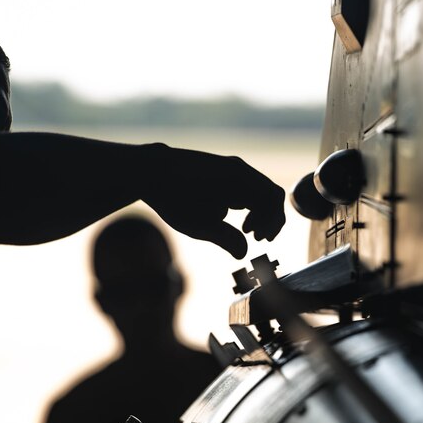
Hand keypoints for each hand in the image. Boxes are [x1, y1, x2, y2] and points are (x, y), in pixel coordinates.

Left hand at [143, 146, 286, 258]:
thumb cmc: (173, 196)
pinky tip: (233, 218)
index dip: (272, 222)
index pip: (272, 199)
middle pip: (270, 194)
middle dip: (269, 219)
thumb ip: (224, 238)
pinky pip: (247, 188)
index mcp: (238, 178)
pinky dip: (248, 205)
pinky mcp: (224, 173)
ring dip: (259, 213)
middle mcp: (239, 169)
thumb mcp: (196, 223)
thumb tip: (243, 253)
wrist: (150, 171)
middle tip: (258, 239)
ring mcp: (232, 169)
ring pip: (259, 191)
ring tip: (246, 231)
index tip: (259, 239)